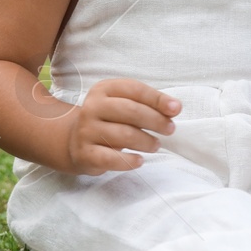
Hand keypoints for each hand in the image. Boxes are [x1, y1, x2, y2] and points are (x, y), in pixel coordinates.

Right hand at [65, 78, 180, 175]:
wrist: (74, 141)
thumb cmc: (109, 120)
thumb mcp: (123, 104)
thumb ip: (148, 103)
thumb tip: (175, 107)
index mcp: (103, 89)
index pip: (134, 89)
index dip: (157, 99)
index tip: (176, 109)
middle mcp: (92, 107)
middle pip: (130, 110)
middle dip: (155, 120)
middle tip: (170, 129)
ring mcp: (86, 131)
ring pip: (124, 135)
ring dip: (146, 141)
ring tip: (156, 145)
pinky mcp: (85, 153)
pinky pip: (111, 158)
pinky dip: (129, 160)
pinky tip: (140, 160)